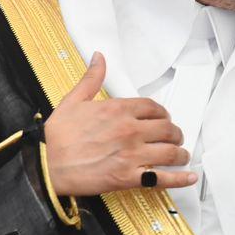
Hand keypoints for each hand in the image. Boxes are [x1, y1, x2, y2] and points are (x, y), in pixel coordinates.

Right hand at [43, 53, 196, 195]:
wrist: (45, 165)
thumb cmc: (56, 135)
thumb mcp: (72, 101)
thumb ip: (91, 78)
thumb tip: (99, 57)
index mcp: (118, 109)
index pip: (153, 108)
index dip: (162, 114)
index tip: (163, 119)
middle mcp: (130, 130)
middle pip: (167, 129)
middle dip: (174, 133)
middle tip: (174, 137)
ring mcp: (132, 154)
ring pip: (170, 151)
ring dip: (180, 153)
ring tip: (181, 155)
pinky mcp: (129, 177)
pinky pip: (162, 177)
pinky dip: (180, 178)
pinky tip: (189, 177)